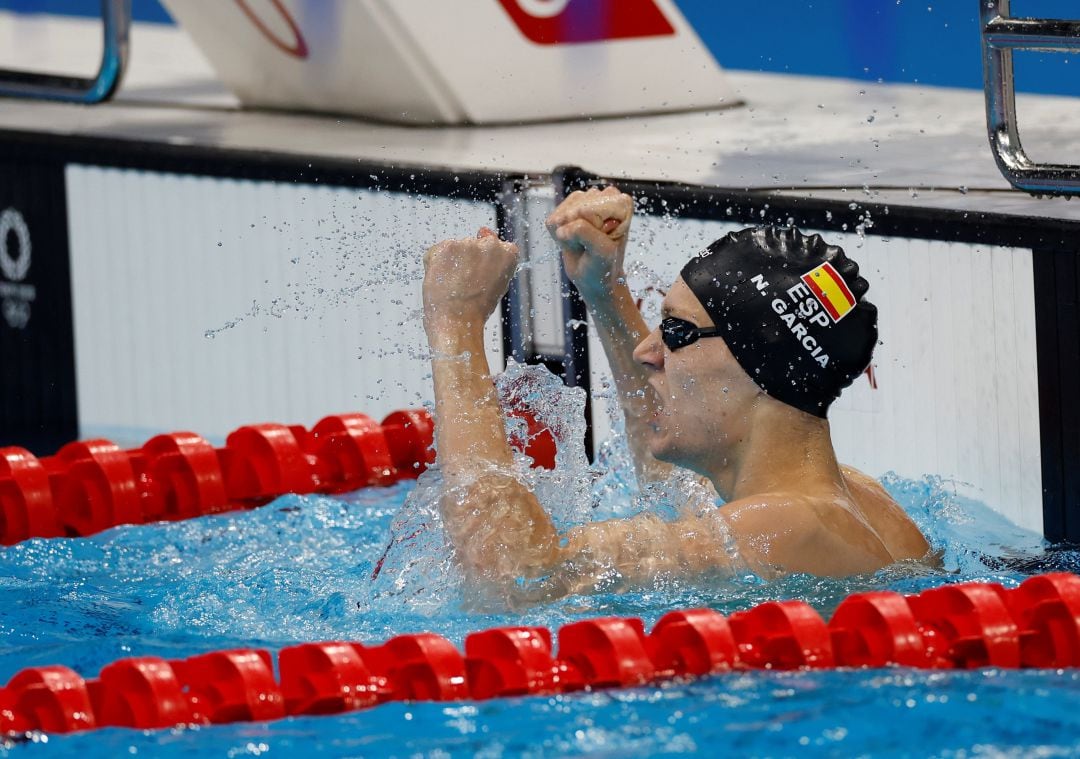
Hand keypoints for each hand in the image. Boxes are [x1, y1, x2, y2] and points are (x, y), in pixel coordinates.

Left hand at [423, 228, 518, 337]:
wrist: (458, 323)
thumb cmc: (477, 309)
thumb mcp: (495, 282)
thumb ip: (493, 257)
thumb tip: (483, 231)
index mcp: (508, 253)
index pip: (495, 247)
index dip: (483, 266)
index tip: (481, 281)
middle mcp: (490, 244)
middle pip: (471, 247)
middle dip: (465, 263)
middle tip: (466, 287)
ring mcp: (468, 244)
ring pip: (453, 250)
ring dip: (449, 264)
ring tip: (454, 287)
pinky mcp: (446, 246)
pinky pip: (435, 253)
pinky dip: (433, 266)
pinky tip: (442, 282)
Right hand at [545, 186, 633, 300]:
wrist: (594, 278)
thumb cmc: (604, 264)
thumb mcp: (602, 250)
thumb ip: (584, 232)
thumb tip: (561, 228)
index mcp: (618, 202)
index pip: (593, 205)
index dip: (593, 225)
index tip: (602, 238)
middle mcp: (600, 198)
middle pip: (576, 207)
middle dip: (578, 229)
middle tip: (590, 244)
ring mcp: (580, 204)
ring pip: (562, 213)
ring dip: (568, 233)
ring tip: (581, 243)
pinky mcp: (563, 213)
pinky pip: (552, 221)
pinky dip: (558, 236)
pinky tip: (571, 242)